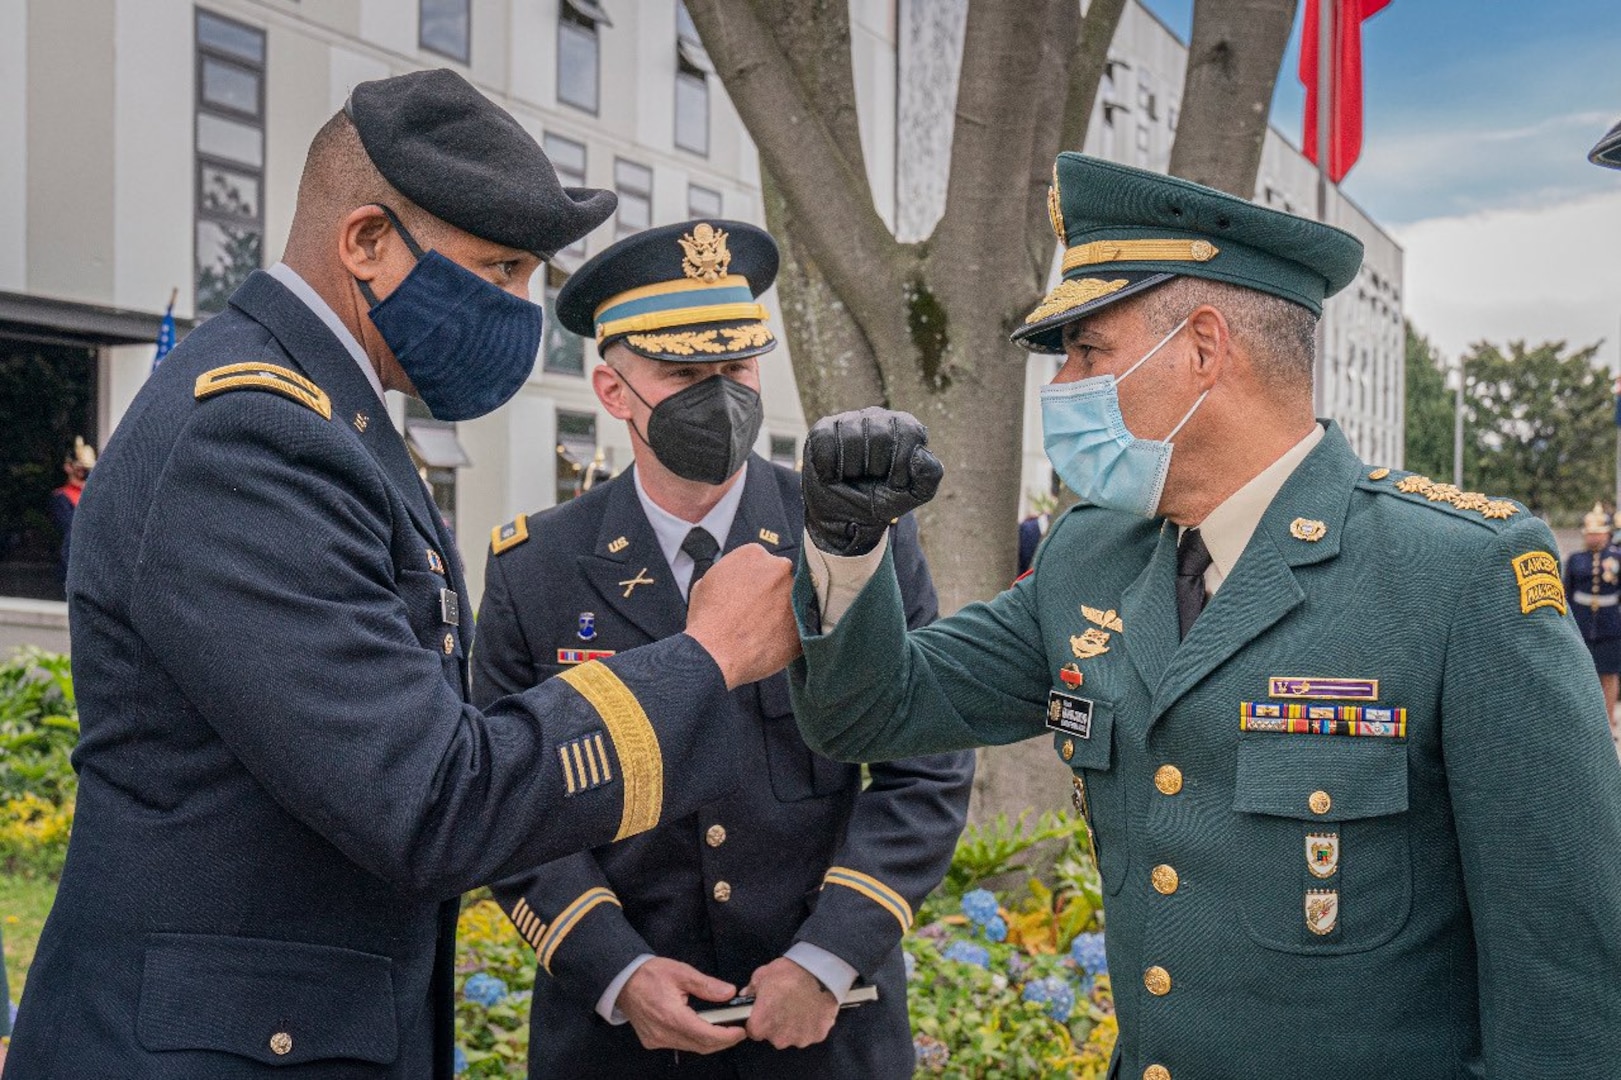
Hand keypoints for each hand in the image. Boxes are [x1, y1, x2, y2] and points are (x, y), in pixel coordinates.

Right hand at [617, 957, 746, 1054]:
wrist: (622, 981)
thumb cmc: (650, 974)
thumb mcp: (681, 972)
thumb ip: (706, 985)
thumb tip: (729, 993)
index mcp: (671, 1015)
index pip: (706, 1034)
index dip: (727, 1036)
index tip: (741, 1030)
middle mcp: (663, 1033)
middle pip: (701, 1045)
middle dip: (722, 1041)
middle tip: (737, 1030)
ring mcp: (657, 1040)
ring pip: (691, 1047)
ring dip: (709, 1041)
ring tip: (724, 1029)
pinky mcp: (652, 1041)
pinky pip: (679, 1045)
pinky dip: (694, 1040)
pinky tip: (702, 1029)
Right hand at [686, 544, 800, 688]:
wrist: (714, 653)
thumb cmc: (706, 620)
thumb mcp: (705, 584)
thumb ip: (726, 575)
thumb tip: (732, 579)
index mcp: (754, 554)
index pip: (762, 562)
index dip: (755, 580)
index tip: (751, 593)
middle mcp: (780, 569)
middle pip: (782, 578)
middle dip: (773, 592)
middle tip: (759, 612)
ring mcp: (795, 595)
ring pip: (795, 600)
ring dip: (784, 611)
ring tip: (766, 629)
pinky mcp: (804, 623)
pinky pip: (801, 626)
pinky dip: (791, 633)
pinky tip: (775, 643)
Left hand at [743, 957, 838, 1049]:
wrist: (820, 972)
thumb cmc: (789, 973)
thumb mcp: (762, 975)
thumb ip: (751, 989)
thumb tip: (746, 995)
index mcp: (761, 1025)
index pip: (753, 1031)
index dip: (758, 1020)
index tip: (765, 1011)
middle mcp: (779, 1038)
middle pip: (774, 1036)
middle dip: (777, 1024)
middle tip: (784, 1005)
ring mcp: (800, 1039)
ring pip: (793, 1036)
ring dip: (794, 1026)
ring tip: (800, 1006)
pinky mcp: (817, 1035)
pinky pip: (810, 1033)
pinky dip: (810, 1025)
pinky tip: (811, 1009)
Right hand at [802, 408, 942, 555]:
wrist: (846, 519)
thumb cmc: (881, 500)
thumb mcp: (913, 494)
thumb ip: (929, 475)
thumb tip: (920, 453)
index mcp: (904, 426)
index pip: (909, 431)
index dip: (901, 463)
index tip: (895, 483)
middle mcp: (877, 417)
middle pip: (880, 434)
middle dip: (875, 467)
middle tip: (870, 479)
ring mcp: (848, 420)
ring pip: (851, 436)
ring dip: (852, 468)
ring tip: (851, 476)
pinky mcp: (822, 430)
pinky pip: (826, 441)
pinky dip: (830, 467)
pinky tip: (834, 474)